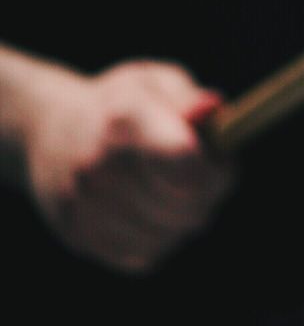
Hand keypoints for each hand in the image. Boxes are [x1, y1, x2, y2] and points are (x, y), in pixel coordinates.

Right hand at [23, 60, 233, 272]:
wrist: (50, 130)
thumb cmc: (123, 104)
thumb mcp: (155, 82)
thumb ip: (189, 97)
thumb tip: (212, 109)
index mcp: (124, 120)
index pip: (186, 163)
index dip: (217, 169)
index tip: (219, 160)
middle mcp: (98, 165)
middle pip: (186, 206)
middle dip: (207, 194)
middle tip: (201, 176)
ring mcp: (84, 205)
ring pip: (169, 236)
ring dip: (184, 219)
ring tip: (173, 191)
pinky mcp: (78, 236)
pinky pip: (145, 255)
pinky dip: (160, 239)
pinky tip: (151, 212)